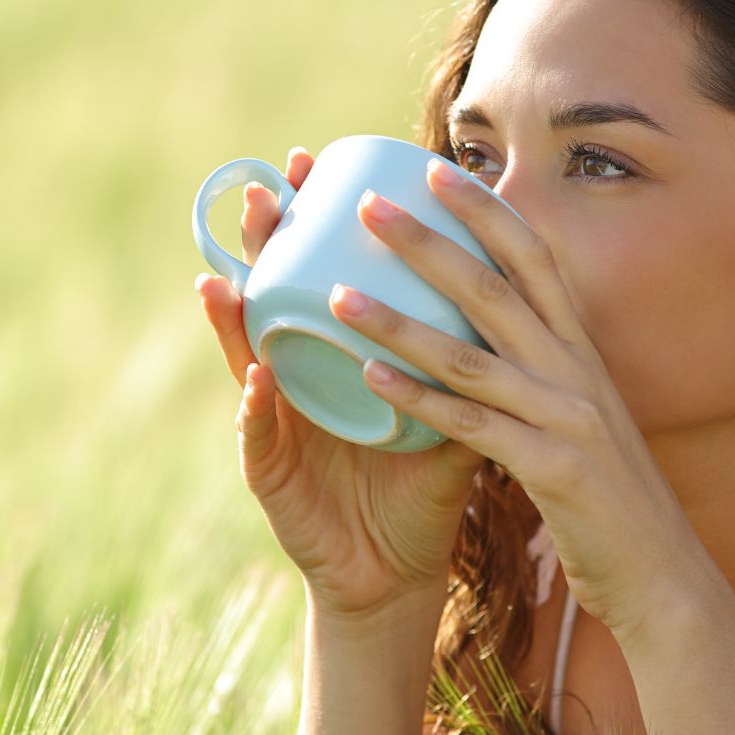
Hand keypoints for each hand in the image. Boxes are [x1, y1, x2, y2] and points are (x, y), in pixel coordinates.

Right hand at [195, 147, 487, 620]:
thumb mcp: (444, 417)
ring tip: (225, 272)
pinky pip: (259, 435)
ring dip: (233, 314)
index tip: (315, 165)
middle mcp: (299, 379)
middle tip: (268, 191)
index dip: (310, 223)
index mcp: (335, 360)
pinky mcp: (271, 473)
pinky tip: (257, 376)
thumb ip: (463, 363)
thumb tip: (509, 292)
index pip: (316, 277)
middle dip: (265, 246)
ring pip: (246, 356)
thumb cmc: (414, 488)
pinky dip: (256, 405)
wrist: (392, 569)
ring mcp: (278, 423)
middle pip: (273, 298)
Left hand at [330, 157, 697, 637]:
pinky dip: (419, 399)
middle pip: (494, 288)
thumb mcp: (578, 405)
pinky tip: (368, 377)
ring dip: (399, 322)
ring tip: (337, 296)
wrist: (659, 567)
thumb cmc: (604, 485)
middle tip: (369, 206)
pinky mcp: (551, 468)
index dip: (485, 210)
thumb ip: (540, 361)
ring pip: (470, 355)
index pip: (532, 257)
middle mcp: (574, 368)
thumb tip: (491, 317)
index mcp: (578, 346)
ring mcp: (565, 415)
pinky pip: (470, 426)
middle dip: (428, 242)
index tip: (434, 168)